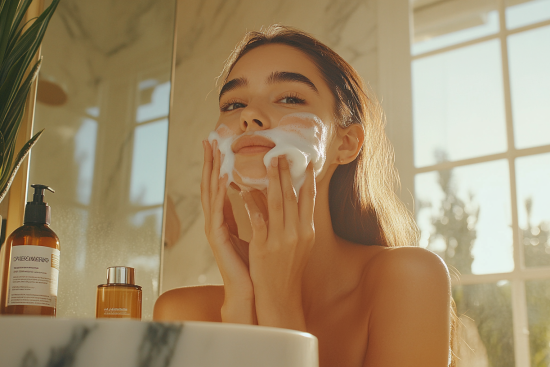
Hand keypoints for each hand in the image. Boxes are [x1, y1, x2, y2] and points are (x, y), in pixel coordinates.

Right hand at [201, 139, 255, 323]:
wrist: (249, 289)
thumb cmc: (253, 262)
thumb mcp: (256, 230)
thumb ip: (253, 212)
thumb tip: (257, 193)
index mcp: (223, 218)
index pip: (219, 186)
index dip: (217, 165)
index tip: (218, 144)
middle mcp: (215, 221)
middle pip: (210, 185)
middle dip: (210, 161)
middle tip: (209, 139)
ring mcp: (213, 229)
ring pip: (210, 194)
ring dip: (211, 171)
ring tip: (212, 151)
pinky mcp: (217, 239)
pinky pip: (217, 212)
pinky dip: (218, 194)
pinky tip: (222, 178)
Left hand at [242, 156, 315, 330]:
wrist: (280, 295)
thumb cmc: (288, 268)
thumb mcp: (300, 244)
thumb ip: (299, 222)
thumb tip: (296, 198)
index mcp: (307, 231)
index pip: (309, 199)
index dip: (308, 179)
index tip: (306, 162)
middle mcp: (297, 233)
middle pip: (292, 197)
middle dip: (286, 173)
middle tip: (280, 153)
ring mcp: (281, 240)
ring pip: (276, 204)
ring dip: (271, 181)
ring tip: (267, 163)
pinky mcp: (264, 247)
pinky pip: (258, 221)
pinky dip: (252, 205)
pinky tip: (245, 191)